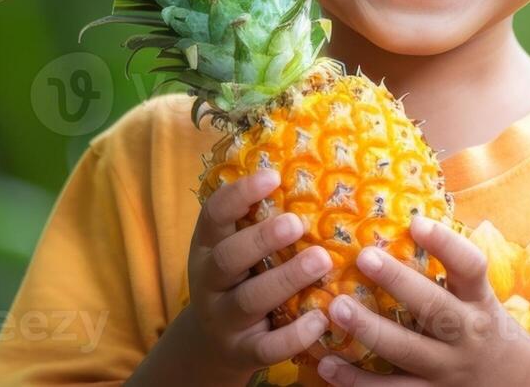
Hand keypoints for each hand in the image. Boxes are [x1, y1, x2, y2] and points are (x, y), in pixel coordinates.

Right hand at [133, 169, 333, 385]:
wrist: (210, 344)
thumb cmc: (237, 281)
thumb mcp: (233, 249)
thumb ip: (255, 222)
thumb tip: (308, 176)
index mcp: (207, 247)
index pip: (214, 215)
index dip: (240, 194)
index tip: (273, 177)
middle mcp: (209, 282)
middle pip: (229, 258)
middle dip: (262, 239)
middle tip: (297, 222)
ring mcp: (223, 319)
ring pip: (249, 300)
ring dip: (286, 280)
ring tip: (322, 261)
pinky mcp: (242, 352)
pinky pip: (267, 348)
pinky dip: (293, 336)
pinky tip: (319, 319)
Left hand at [315, 216, 529, 386]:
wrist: (513, 382)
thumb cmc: (481, 324)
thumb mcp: (477, 296)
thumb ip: (449, 268)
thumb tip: (404, 216)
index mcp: (479, 301)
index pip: (471, 267)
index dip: (447, 243)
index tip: (416, 222)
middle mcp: (467, 334)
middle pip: (436, 309)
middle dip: (400, 284)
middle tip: (364, 257)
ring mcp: (448, 370)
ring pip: (409, 352)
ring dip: (370, 331)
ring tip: (336, 310)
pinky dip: (357, 381)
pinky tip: (327, 365)